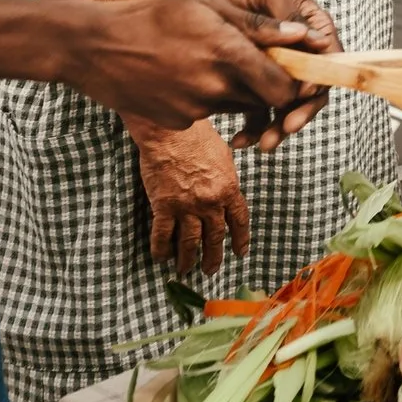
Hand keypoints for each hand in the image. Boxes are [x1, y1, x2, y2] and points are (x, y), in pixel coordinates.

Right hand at [57, 0, 320, 149]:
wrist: (91, 47)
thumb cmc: (151, 15)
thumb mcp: (207, 5)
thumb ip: (258, 25)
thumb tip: (302, 36)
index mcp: (227, 54)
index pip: (282, 88)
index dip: (294, 84)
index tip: (295, 71)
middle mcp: (214, 88)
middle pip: (262, 99)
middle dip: (266, 85)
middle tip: (252, 61)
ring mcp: (193, 110)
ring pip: (235, 104)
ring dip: (234, 88)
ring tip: (205, 58)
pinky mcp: (176, 123)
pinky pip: (206, 112)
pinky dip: (204, 97)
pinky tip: (180, 73)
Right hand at [130, 117, 247, 276]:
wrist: (171, 132)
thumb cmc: (198, 137)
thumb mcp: (224, 156)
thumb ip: (227, 179)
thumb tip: (227, 192)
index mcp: (229, 189)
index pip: (239, 221)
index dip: (240, 239)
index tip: (240, 253)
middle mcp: (210, 202)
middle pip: (215, 237)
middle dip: (213, 257)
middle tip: (211, 270)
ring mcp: (187, 206)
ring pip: (190, 242)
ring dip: (188, 259)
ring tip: (186, 270)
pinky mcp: (164, 206)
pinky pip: (163, 235)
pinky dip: (161, 250)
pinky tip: (161, 258)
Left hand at [202, 0, 340, 146]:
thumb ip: (288, 14)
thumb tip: (312, 40)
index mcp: (313, 30)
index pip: (327, 60)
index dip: (319, 80)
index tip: (303, 94)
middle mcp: (300, 54)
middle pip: (310, 91)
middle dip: (299, 113)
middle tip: (286, 129)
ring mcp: (277, 71)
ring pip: (286, 106)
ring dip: (277, 127)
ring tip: (263, 143)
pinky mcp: (253, 83)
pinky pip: (259, 110)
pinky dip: (253, 127)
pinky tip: (239, 139)